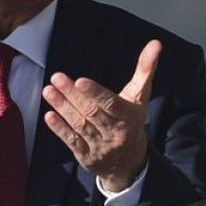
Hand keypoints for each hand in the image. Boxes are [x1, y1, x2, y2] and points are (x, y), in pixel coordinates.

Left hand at [42, 39, 160, 192]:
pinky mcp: (86, 156)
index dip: (95, 93)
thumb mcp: (141, 97)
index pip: (111, 104)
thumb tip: (156, 43)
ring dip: (63, 107)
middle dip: (73, 94)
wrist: (130, 162)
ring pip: (79, 124)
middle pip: (91, 112)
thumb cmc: (132, 120)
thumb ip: (146, 70)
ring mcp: (100, 146)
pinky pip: (72, 141)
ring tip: (48, 90)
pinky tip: (49, 115)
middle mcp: (116, 133)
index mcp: (130, 116)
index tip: (80, 80)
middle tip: (57, 77)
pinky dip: (60, 129)